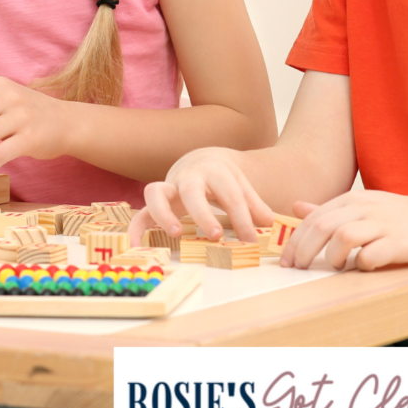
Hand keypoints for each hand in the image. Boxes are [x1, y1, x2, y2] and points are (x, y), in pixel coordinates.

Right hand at [128, 146, 273, 245]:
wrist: (202, 160)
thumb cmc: (223, 179)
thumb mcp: (241, 186)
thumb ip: (255, 205)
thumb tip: (270, 224)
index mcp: (214, 171)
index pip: (230, 194)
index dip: (242, 218)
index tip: (251, 240)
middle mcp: (188, 177)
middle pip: (191, 189)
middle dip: (202, 212)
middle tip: (215, 234)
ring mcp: (169, 187)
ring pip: (156, 192)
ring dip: (163, 213)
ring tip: (175, 234)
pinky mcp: (156, 201)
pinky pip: (141, 212)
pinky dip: (137, 229)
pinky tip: (137, 247)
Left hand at [281, 190, 407, 270]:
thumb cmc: (394, 215)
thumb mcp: (360, 205)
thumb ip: (328, 209)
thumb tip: (296, 208)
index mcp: (351, 200)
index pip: (313, 218)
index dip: (295, 240)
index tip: (286, 260)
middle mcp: (363, 208)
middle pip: (322, 226)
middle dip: (304, 250)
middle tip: (298, 268)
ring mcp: (381, 224)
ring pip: (343, 236)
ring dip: (333, 256)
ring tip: (337, 265)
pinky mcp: (399, 243)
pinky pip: (372, 254)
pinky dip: (362, 264)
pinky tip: (363, 267)